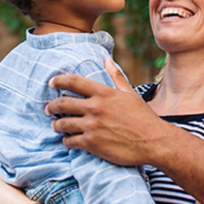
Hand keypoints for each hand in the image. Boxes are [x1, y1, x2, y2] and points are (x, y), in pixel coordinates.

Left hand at [45, 73, 179, 166]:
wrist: (155, 142)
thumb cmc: (144, 117)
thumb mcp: (130, 94)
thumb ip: (116, 77)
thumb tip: (107, 59)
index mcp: (104, 93)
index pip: (73, 81)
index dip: (58, 80)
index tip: (51, 83)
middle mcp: (95, 108)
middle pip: (62, 103)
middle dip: (51, 106)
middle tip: (48, 109)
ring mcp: (92, 126)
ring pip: (62, 124)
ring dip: (56, 125)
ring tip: (56, 126)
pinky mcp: (92, 143)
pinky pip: (70, 141)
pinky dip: (66, 140)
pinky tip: (68, 140)